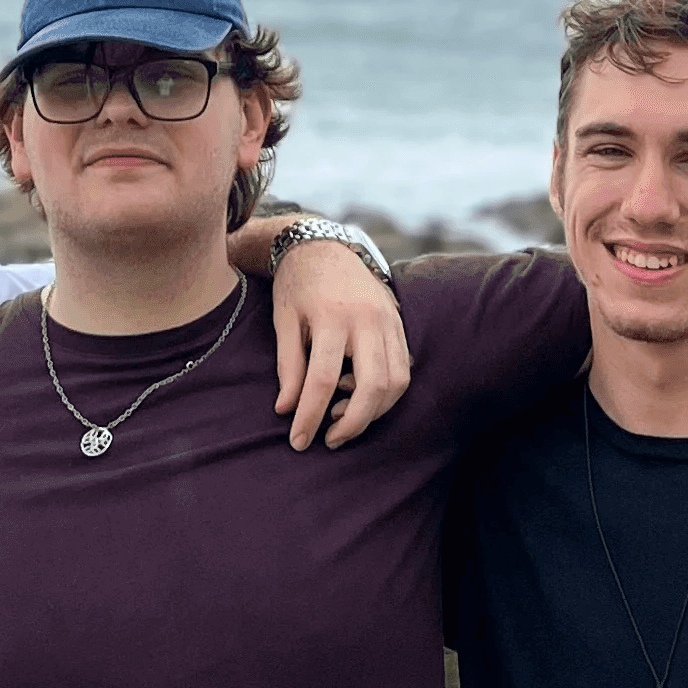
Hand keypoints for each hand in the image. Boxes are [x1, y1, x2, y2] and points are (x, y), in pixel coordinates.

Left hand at [268, 241, 410, 448]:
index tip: (298, 442)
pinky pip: (403, 368)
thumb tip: (286, 410)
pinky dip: (386, 393)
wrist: (323, 246)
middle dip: (352, 423)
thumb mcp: (284, 321)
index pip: (322, 380)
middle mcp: (366, 319)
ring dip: (373, 411)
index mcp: (332, 317)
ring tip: (341, 418)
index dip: (309, 417)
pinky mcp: (398, 323)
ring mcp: (388, 320)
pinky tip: (360, 398)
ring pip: (395, 382)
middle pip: (371, 386)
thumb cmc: (297, 285)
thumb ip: (288, 366)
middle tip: (329, 439)